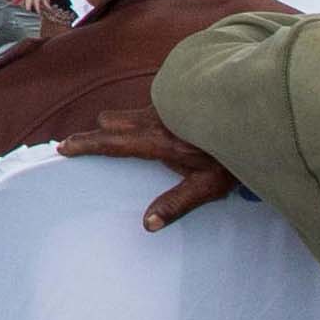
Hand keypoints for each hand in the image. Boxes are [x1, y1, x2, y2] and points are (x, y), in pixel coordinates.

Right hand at [63, 106, 243, 229]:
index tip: (63, 147)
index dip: (84, 144)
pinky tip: (174, 129)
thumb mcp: (208, 185)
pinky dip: (152, 117)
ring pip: (131, 110)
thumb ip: (177, 204)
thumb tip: (147, 224)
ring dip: (127, 123)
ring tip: (140, 142)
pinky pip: (153, 105)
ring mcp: (166, 103)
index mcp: (155, 140)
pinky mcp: (179, 95)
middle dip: (103, 132)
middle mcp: (155, 117)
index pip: (110, 142)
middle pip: (112, 120)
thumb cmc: (233, 151)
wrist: (255, 111)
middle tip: (100, 146)